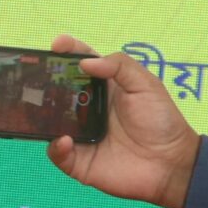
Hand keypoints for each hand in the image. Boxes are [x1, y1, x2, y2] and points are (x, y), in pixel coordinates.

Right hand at [47, 36, 202, 207]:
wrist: (171, 163)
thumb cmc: (162, 122)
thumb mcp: (146, 85)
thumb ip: (120, 66)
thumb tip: (85, 62)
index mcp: (103, 89)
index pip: (80, 65)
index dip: (67, 53)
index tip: (57, 44)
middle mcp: (86, 110)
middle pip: (57, 92)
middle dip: (44, 81)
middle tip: (36, 74)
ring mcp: (79, 134)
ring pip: (50, 122)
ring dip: (41, 114)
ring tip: (40, 107)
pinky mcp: (77, 160)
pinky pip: (57, 152)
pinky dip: (56, 146)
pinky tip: (65, 140)